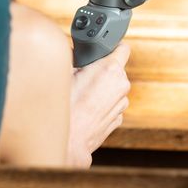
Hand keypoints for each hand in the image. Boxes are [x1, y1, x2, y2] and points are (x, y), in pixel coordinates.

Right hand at [67, 44, 130, 167]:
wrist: (69, 141)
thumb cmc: (66, 108)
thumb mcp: (64, 73)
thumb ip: (73, 57)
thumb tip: (73, 50)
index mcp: (111, 69)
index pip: (123, 47)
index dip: (113, 46)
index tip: (104, 49)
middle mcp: (121, 85)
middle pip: (116, 68)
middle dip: (103, 69)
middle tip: (84, 74)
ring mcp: (122, 103)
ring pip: (115, 87)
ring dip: (103, 88)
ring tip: (83, 95)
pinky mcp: (118, 118)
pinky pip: (112, 103)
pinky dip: (103, 103)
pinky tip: (87, 108)